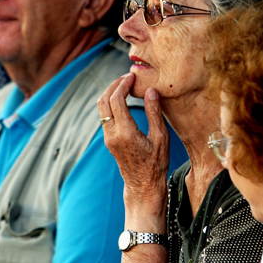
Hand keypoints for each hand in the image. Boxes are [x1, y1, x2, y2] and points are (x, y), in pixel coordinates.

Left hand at [97, 74, 170, 210]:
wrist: (143, 186)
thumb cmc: (156, 163)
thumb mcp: (161, 138)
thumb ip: (154, 113)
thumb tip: (150, 91)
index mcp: (126, 133)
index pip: (117, 100)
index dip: (123, 84)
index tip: (133, 77)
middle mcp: (112, 135)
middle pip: (103, 101)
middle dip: (114, 85)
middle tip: (127, 77)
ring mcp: (108, 138)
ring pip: (101, 108)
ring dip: (110, 93)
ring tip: (125, 85)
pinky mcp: (108, 140)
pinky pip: (104, 115)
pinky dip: (111, 103)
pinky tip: (123, 99)